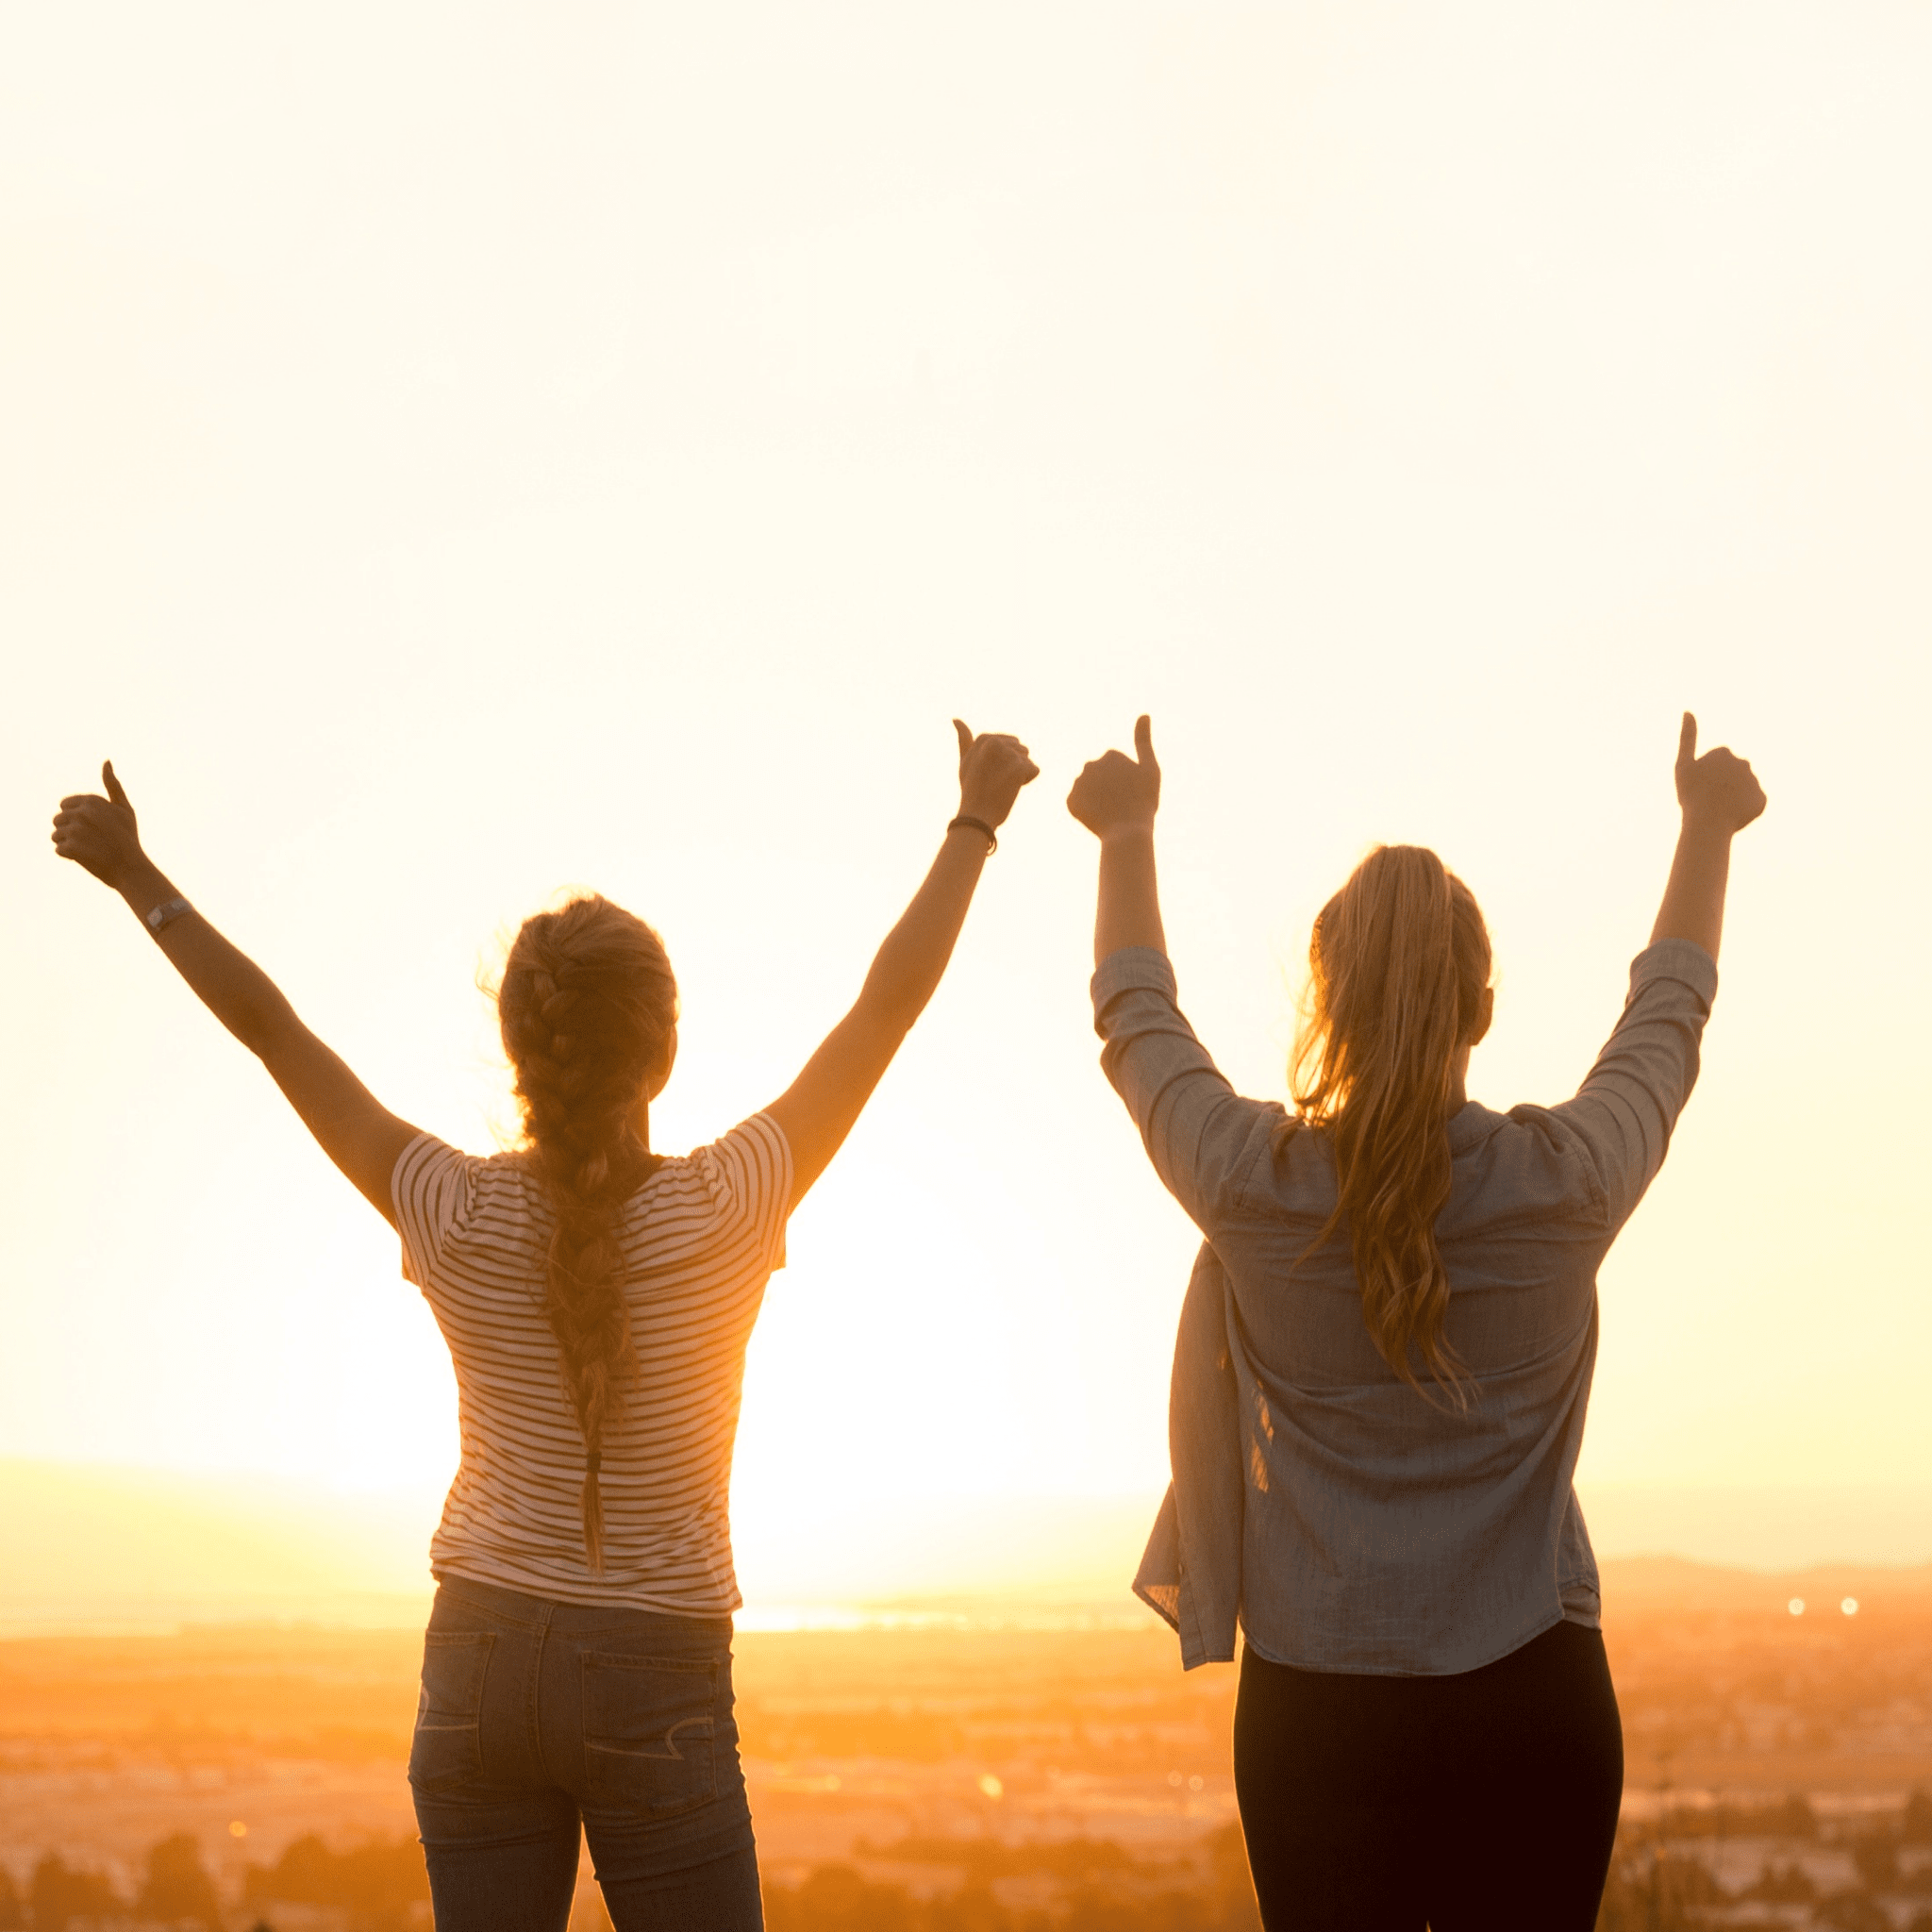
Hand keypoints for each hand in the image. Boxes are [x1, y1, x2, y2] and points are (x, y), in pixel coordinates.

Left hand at [52, 761, 147, 888]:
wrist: (133, 869)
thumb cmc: (128, 839)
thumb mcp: (125, 809)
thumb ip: (113, 785)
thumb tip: (106, 761)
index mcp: (92, 800)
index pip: (65, 805)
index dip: (77, 818)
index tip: (94, 828)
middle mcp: (82, 812)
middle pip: (58, 820)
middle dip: (70, 831)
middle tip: (92, 841)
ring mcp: (76, 830)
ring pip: (56, 835)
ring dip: (68, 844)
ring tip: (89, 850)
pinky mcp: (71, 847)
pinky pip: (58, 850)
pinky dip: (69, 856)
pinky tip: (86, 859)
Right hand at [953, 720, 1038, 830]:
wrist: (976, 816)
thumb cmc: (971, 790)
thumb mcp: (965, 761)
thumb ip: (964, 740)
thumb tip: (956, 718)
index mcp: (984, 738)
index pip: (1009, 744)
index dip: (1002, 762)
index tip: (988, 774)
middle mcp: (996, 742)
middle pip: (1020, 750)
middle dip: (1013, 766)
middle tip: (995, 781)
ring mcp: (1008, 754)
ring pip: (1027, 760)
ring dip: (1020, 774)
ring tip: (1003, 785)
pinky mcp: (1020, 767)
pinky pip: (1034, 770)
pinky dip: (1027, 781)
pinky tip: (1011, 789)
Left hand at [1067, 715, 1160, 837]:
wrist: (1128, 832)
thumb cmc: (1144, 801)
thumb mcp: (1150, 768)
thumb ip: (1143, 740)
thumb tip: (1144, 714)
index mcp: (1110, 754)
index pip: (1113, 765)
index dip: (1124, 779)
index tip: (1132, 791)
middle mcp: (1090, 764)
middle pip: (1098, 775)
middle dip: (1106, 786)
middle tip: (1120, 803)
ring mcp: (1078, 783)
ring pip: (1087, 789)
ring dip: (1095, 797)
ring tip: (1109, 811)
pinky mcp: (1069, 801)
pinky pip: (1077, 803)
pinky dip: (1086, 810)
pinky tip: (1097, 817)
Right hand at [1674, 713, 1765, 835]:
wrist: (1707, 824)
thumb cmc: (1691, 795)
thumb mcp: (1683, 765)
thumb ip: (1687, 737)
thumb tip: (1688, 710)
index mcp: (1724, 752)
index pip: (1718, 763)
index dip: (1707, 776)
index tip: (1699, 786)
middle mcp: (1743, 762)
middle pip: (1733, 774)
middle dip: (1724, 784)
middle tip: (1709, 800)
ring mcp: (1754, 781)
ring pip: (1743, 789)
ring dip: (1734, 797)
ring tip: (1720, 810)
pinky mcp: (1762, 799)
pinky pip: (1753, 803)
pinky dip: (1744, 810)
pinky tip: (1732, 816)